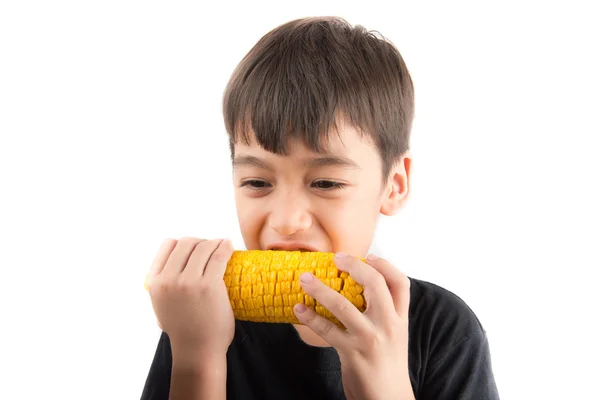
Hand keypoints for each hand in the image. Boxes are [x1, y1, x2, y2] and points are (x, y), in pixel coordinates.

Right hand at [145, 237, 234, 360]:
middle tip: (212, 245)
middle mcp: (168, 279)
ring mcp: (188, 281)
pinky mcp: (209, 285)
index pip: (167, 245)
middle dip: (200, 241)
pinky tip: (229, 246)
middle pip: (186, 243)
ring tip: (223, 244)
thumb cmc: (184, 329)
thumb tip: (169, 267)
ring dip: (215, 242)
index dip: (183, 242)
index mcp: (155, 282)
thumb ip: (163, 286)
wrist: (198, 351)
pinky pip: (219, 256)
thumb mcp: (161, 305)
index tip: (195, 247)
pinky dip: (225, 247)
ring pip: (203, 247)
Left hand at [293, 252, 413, 399]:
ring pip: (343, 305)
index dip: (385, 265)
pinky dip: (310, 317)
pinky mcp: (352, 353)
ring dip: (320, 289)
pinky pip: (327, 330)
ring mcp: (370, 339)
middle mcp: (388, 326)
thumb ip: (384, 314)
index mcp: (401, 319)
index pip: (401, 283)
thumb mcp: (394, 336)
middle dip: (354, 266)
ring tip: (304, 278)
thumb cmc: (387, 366)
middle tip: (336, 257)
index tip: (368, 256)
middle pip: (375, 284)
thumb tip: (362, 289)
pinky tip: (298, 309)